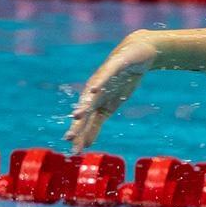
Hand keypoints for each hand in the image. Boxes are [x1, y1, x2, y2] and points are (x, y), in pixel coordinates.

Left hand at [64, 32, 157, 152]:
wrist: (135, 56)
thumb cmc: (120, 82)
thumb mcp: (109, 108)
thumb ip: (96, 124)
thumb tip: (87, 144)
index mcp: (93, 105)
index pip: (85, 124)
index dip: (79, 136)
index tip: (74, 150)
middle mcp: (94, 94)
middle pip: (85, 113)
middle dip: (78, 126)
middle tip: (70, 139)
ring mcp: (101, 81)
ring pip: (91, 96)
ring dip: (84, 106)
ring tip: (77, 116)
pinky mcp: (112, 68)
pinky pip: (104, 78)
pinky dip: (99, 84)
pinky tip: (94, 90)